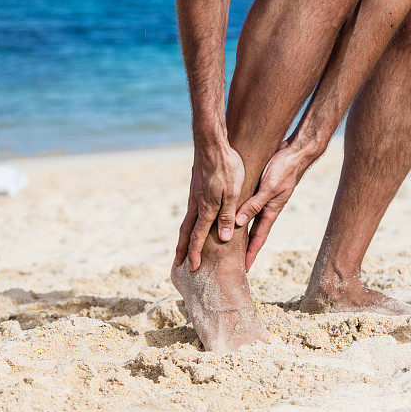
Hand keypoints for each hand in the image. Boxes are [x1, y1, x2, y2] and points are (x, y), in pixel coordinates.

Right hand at [174, 144, 244, 270]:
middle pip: (187, 232)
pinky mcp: (196, 188)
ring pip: (187, 221)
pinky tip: (192, 223)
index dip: (195, 253)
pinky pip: (190, 211)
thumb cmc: (227, 167)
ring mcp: (194, 196)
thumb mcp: (233, 193)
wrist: (211, 143)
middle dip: (182, 249)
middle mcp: (196, 204)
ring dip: (184, 237)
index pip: (198, 236)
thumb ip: (228, 216)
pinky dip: (189, 223)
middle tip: (177, 264)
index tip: (193, 267)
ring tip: (182, 248)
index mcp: (206, 208)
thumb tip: (223, 239)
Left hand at [235, 140, 310, 270]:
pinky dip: (241, 213)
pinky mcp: (262, 189)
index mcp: (270, 211)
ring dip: (241, 231)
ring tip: (230, 241)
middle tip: (233, 260)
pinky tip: (234, 213)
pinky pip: (249, 205)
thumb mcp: (268, 188)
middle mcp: (268, 208)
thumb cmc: (285, 169)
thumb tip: (238, 222)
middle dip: (245, 248)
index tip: (243, 268)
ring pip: (250, 219)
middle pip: (253, 233)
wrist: (296, 152)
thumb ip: (254, 204)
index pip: (258, 238)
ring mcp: (266, 199)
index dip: (250, 254)